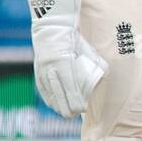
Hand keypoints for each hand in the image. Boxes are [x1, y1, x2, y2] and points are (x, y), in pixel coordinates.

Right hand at [28, 0, 107, 116]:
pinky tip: (55, 106)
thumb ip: (94, 63)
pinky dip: (49, 99)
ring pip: (49, 93)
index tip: (83, 109)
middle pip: (59, 94)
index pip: (70, 87)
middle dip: (68, 107)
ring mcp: (41, 69)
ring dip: (58, 105)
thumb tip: (105, 75)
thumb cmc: (74, 38)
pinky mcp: (37, 70)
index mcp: (64, 61)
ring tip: (67, 113)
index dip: (76, 101)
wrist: (52, 26)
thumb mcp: (87, 49)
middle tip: (76, 114)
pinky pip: (42, 89)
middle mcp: (51, 67)